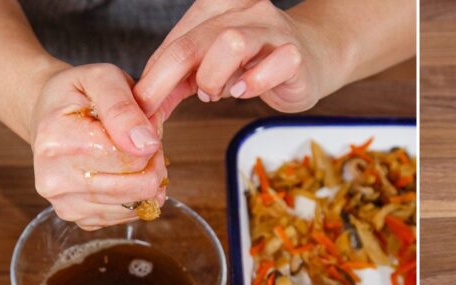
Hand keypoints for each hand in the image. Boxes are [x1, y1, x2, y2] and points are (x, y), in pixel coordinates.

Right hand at [29, 64, 167, 230]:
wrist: (48, 113)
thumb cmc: (78, 94)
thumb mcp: (102, 78)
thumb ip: (124, 108)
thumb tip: (146, 144)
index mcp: (56, 142)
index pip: (131, 158)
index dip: (150, 142)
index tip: (140, 125)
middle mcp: (54, 180)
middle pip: (137, 187)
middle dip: (152, 162)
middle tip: (141, 141)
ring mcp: (65, 205)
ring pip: (136, 204)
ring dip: (145, 179)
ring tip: (129, 154)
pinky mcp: (80, 220)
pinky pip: (127, 215)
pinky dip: (134, 195)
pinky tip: (121, 173)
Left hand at [135, 0, 340, 119]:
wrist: (314, 57)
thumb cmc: (259, 60)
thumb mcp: (210, 64)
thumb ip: (178, 78)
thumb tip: (143, 104)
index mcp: (219, 5)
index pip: (176, 37)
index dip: (154, 73)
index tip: (141, 103)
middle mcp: (246, 11)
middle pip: (194, 41)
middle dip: (167, 79)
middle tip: (159, 105)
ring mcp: (273, 31)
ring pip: (231, 43)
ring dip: (213, 77)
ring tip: (216, 91)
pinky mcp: (296, 55)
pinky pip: (274, 64)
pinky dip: (253, 83)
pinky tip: (245, 90)